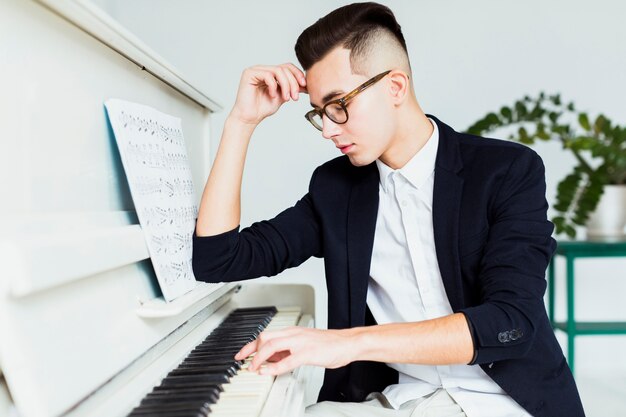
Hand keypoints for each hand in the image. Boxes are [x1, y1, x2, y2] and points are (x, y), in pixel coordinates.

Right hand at [229, 63, 306, 125]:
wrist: (250, 118)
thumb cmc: (263, 108)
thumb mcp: (283, 96)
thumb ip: (292, 88)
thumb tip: (306, 84)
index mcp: (271, 73)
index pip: (288, 67)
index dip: (298, 74)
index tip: (304, 87)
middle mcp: (264, 69)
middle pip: (284, 68)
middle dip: (293, 83)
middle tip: (295, 97)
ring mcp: (256, 70)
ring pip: (278, 71)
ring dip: (286, 85)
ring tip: (286, 98)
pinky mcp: (249, 73)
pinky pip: (268, 75)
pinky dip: (273, 86)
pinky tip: (272, 96)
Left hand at [235, 327, 354, 375]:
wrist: (348, 343)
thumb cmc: (329, 345)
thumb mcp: (304, 345)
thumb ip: (287, 350)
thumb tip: (271, 359)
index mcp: (292, 332)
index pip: (266, 335)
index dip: (250, 345)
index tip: (241, 354)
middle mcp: (294, 334)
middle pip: (265, 338)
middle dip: (250, 350)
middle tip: (244, 362)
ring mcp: (301, 342)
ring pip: (272, 346)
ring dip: (259, 358)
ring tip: (254, 368)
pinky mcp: (308, 353)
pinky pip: (287, 360)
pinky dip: (274, 367)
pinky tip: (268, 372)